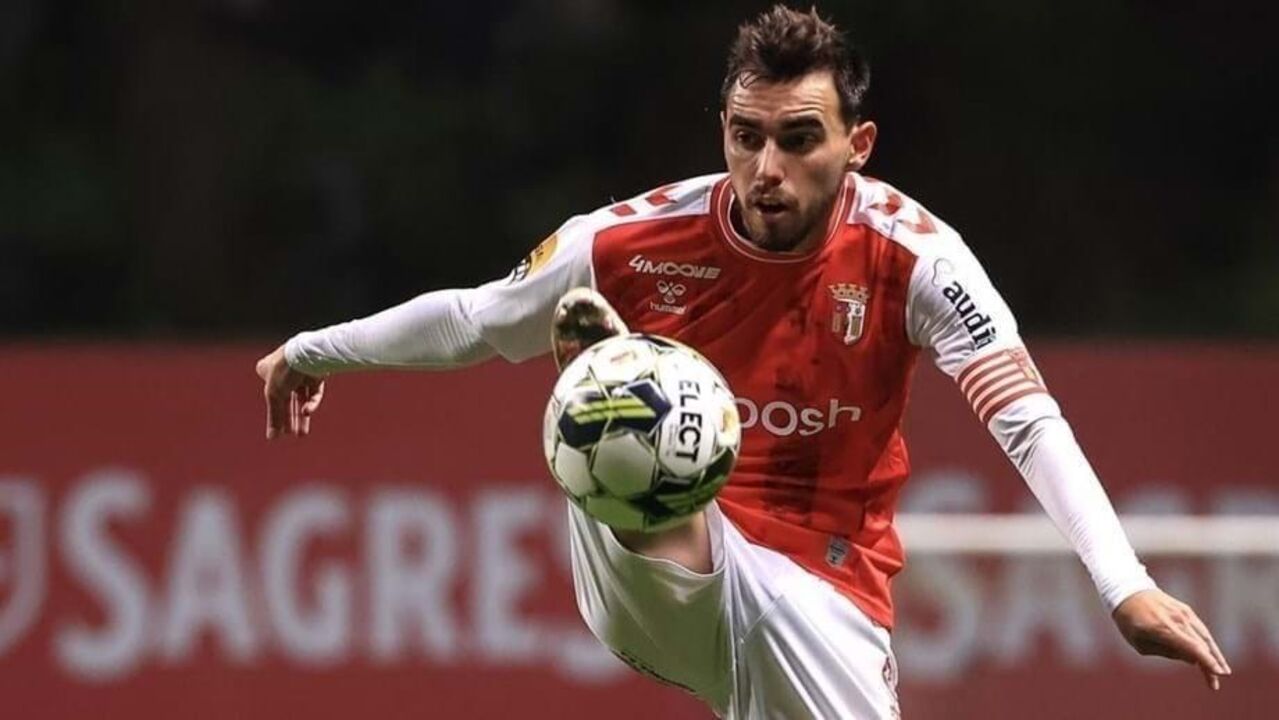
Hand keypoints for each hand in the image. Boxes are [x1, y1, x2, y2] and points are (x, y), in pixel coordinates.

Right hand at [255, 345, 325, 438]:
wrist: (306, 355)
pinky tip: (308, 411)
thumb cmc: (283, 371)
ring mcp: (301, 373)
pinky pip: (314, 393)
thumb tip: (271, 438)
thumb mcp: (274, 396)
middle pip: (288, 400)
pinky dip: (312, 403)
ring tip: (302, 434)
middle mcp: (284, 372)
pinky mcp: (316, 374)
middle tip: (292, 434)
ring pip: (302, 399)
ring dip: (302, 416)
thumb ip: (274, 417)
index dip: (276, 414)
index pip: (271, 397)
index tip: (279, 431)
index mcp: (267, 372)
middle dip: (290, 418)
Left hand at [1113, 588, 1230, 689]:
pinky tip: (1212, 654)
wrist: (1128, 591)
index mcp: (1163, 629)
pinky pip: (1200, 628)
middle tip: (1216, 683)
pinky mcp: (1186, 610)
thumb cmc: (1129, 621)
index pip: (1192, 647)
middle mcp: (1177, 620)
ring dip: (1215, 654)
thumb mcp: (1140, 643)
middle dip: (1211, 665)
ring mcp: (1183, 613)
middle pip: (1201, 645)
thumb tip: (1192, 660)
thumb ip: (1167, 653)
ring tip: (1223, 671)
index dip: (1207, 661)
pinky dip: (1208, 642)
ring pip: (1205, 636)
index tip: (1218, 673)